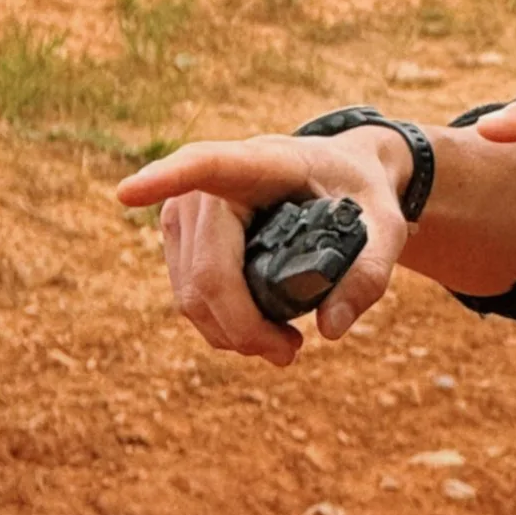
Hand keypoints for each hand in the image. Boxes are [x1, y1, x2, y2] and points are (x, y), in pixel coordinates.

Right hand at [115, 126, 412, 367]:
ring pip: (190, 292)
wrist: (343, 172)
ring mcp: (189, 209)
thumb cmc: (362, 191)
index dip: (166, 179)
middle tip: (290, 353)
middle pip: (206, 272)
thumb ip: (371, 272)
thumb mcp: (387, 224)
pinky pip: (187, 293)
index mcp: (262, 161)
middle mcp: (212, 183)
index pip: (206, 166)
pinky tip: (253, 331)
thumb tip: (330, 329)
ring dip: (228, 333)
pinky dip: (216, 323)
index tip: (127, 192)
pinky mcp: (182, 234)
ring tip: (282, 346)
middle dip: (241, 328)